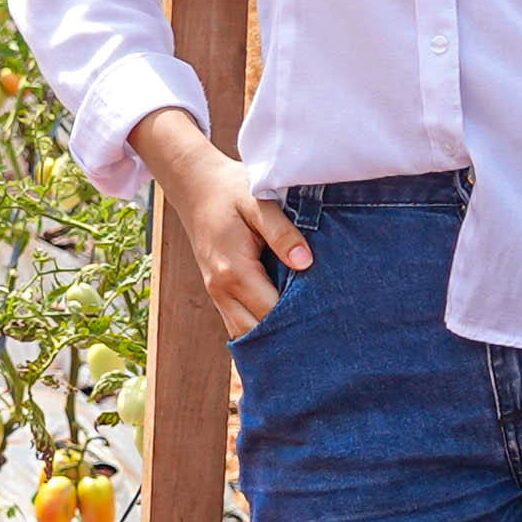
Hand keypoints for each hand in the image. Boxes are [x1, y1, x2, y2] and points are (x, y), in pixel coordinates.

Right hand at [145, 121, 309, 338]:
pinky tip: (283, 324)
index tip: (326, 318)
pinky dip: (259, 328)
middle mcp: (221, 289)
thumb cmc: (230, 191)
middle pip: (257, 333)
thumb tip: (305, 262)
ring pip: (244, 334)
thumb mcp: (259, 202)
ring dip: (272, 336)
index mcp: (234, 270)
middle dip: (287, 335)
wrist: (195, 186)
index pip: (271, 313)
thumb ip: (282, 233)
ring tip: (305, 332)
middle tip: (322, 332)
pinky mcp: (217, 292)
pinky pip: (238, 323)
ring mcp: (216, 293)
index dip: (298, 320)